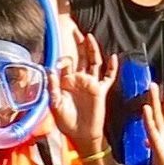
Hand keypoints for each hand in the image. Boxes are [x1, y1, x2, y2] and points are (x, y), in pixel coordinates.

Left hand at [52, 30, 118, 157]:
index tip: (58, 61)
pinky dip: (112, 67)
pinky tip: (113, 57)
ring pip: (94, 62)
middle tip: (75, 30)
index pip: (66, 64)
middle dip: (78, 44)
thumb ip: (53, 87)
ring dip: (92, 50)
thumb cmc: (66, 121)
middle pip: (81, 57)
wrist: (81, 134)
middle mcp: (80, 80)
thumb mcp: (54, 104)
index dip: (62, 60)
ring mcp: (91, 84)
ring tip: (89, 37)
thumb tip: (50, 69)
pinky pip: (108, 77)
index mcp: (67, 82)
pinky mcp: (101, 90)